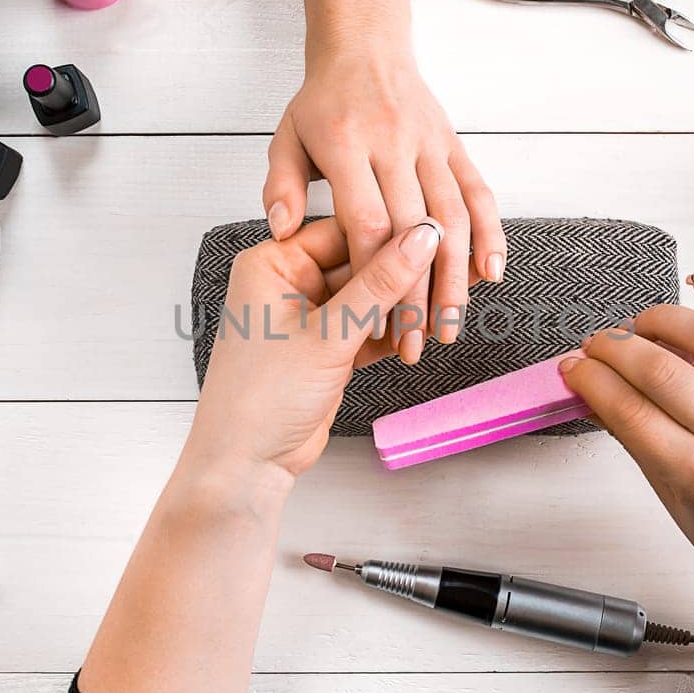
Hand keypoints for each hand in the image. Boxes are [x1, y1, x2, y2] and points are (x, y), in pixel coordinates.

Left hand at [183, 216, 442, 483]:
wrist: (247, 464)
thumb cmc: (261, 398)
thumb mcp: (329, 334)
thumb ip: (379, 284)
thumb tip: (421, 238)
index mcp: (272, 262)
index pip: (342, 228)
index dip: (389, 233)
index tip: (433, 234)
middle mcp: (287, 282)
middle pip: (359, 261)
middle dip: (401, 276)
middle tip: (446, 275)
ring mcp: (308, 316)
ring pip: (369, 297)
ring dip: (402, 308)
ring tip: (440, 309)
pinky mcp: (325, 347)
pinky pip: (368, 327)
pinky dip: (393, 333)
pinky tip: (423, 333)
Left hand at [263, 50, 504, 364]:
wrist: (364, 45)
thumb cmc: (321, 102)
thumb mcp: (285, 139)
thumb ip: (281, 186)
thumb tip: (281, 229)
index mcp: (345, 145)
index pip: (368, 223)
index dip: (377, 277)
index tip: (377, 322)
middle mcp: (392, 142)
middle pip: (412, 231)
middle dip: (419, 294)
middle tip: (420, 343)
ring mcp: (428, 143)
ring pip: (452, 217)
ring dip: (457, 277)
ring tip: (454, 325)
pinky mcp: (453, 144)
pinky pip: (478, 191)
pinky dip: (490, 233)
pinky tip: (493, 273)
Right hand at [558, 275, 693, 611]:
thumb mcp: (673, 504)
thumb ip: (638, 443)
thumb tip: (599, 395)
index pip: (630, 411)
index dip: (590, 381)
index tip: (572, 368)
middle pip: (662, 370)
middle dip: (615, 348)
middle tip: (595, 346)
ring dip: (664, 319)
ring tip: (639, 325)